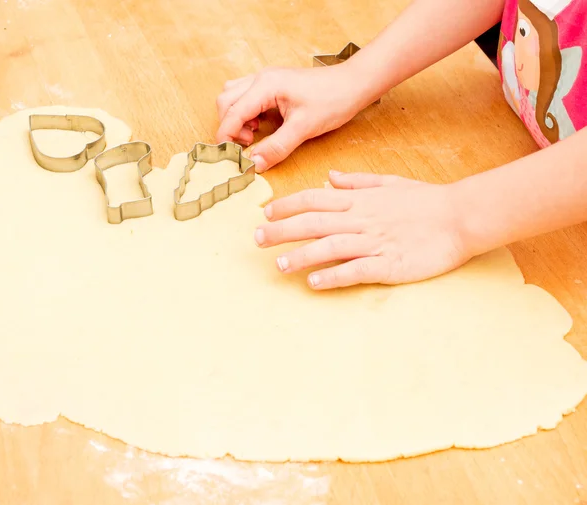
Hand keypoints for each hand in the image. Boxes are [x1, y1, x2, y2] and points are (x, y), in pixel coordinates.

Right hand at [215, 65, 366, 172]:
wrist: (353, 84)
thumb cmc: (333, 100)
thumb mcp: (303, 128)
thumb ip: (276, 147)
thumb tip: (254, 164)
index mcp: (265, 85)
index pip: (232, 112)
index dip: (226, 136)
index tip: (229, 156)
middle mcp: (261, 78)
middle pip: (226, 102)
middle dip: (230, 127)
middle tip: (248, 145)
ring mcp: (266, 80)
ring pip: (233, 97)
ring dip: (236, 118)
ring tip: (255, 135)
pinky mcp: (273, 85)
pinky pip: (246, 97)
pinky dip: (246, 113)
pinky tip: (262, 126)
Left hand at [254, 171, 470, 288]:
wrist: (461, 216)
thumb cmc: (425, 200)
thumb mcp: (389, 182)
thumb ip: (357, 181)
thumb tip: (329, 177)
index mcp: (360, 200)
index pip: (314, 199)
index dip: (287, 205)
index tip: (266, 213)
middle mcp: (361, 219)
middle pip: (313, 223)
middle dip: (281, 231)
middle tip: (257, 240)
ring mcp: (375, 242)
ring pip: (329, 247)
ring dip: (301, 255)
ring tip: (279, 265)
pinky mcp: (389, 264)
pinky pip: (355, 270)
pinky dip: (333, 275)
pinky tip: (314, 282)